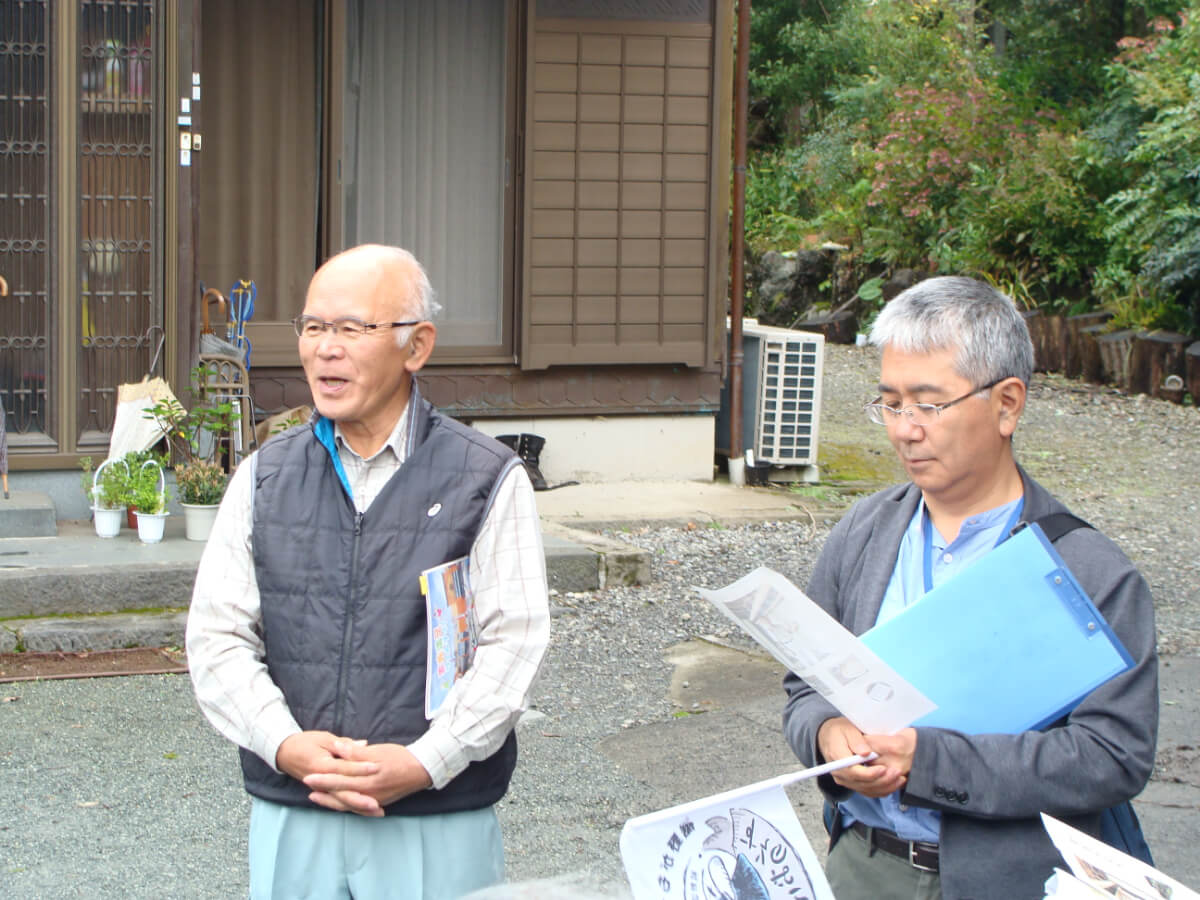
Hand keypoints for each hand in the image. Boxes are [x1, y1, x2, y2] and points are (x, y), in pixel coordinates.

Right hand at [276, 731, 382, 814]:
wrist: (284, 752)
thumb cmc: (305, 742)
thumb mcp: (323, 738)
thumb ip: (344, 744)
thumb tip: (364, 745)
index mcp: (321, 765)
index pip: (344, 768)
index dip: (360, 768)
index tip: (376, 768)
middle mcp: (320, 782)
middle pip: (343, 792)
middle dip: (361, 799)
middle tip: (377, 804)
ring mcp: (321, 789)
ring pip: (342, 801)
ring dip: (359, 807)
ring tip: (377, 811)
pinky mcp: (323, 792)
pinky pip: (338, 802)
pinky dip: (352, 807)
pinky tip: (366, 811)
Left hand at [302, 741, 432, 816]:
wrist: (422, 770)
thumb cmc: (400, 757)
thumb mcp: (378, 752)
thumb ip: (356, 752)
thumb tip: (337, 747)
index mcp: (368, 778)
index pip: (341, 778)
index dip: (324, 777)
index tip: (309, 775)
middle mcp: (369, 793)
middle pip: (340, 793)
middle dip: (322, 790)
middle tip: (306, 784)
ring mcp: (374, 800)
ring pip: (347, 803)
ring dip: (330, 800)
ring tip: (316, 797)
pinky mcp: (378, 803)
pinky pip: (357, 807)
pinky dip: (345, 805)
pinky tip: (337, 804)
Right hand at [818, 717, 908, 797]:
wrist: (829, 737)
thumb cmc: (839, 731)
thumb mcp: (847, 729)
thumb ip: (856, 740)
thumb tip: (866, 752)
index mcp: (837, 758)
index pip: (853, 771)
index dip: (869, 773)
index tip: (884, 769)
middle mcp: (839, 773)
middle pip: (861, 783)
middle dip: (881, 780)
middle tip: (897, 773)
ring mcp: (845, 780)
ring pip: (866, 789)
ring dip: (884, 787)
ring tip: (900, 779)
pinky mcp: (852, 784)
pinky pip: (867, 791)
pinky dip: (882, 790)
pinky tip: (893, 784)